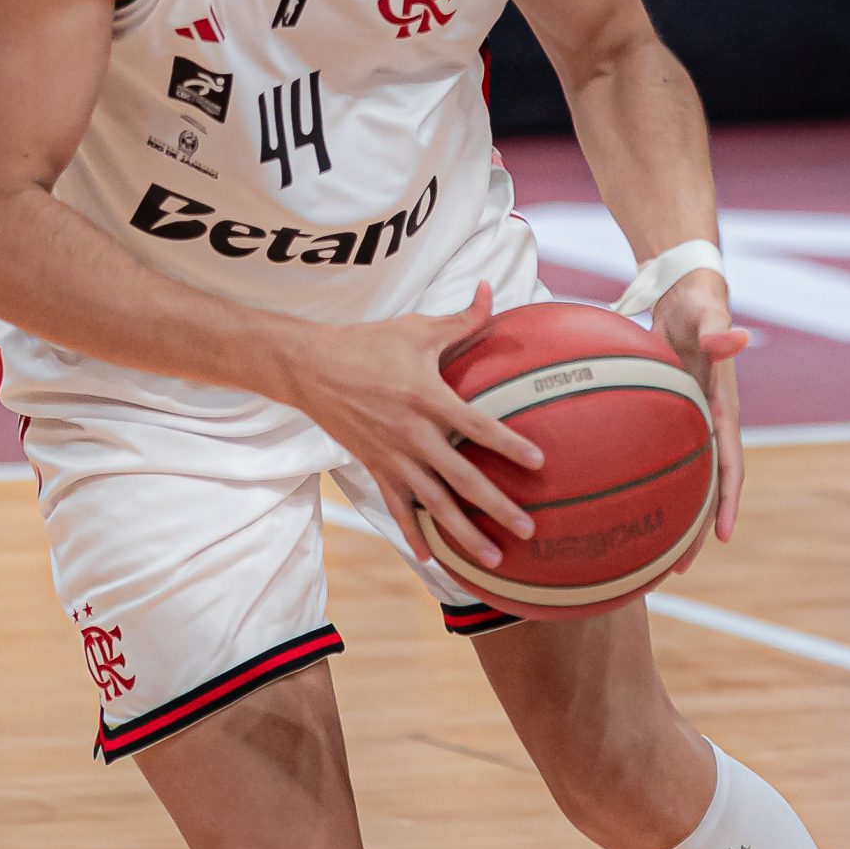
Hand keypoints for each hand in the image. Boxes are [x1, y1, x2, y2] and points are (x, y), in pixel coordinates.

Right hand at [274, 284, 542, 572]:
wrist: (310, 368)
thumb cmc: (367, 344)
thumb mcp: (416, 328)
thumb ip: (462, 320)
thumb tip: (492, 290)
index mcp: (428, 398)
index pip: (477, 427)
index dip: (509, 445)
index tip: (539, 463)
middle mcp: (412, 435)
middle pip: (462, 478)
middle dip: (497, 506)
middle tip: (528, 529)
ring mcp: (392, 457)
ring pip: (434, 504)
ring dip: (464, 534)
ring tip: (492, 557)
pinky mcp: (374, 468)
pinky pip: (398, 508)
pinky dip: (414, 534)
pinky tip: (434, 558)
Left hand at [653, 268, 748, 558]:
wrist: (687, 293)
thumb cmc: (698, 304)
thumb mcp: (707, 315)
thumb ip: (719, 330)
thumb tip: (737, 337)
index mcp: (724, 410)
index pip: (730, 464)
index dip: (726, 502)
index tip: (719, 537)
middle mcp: (709, 424)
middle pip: (704, 487)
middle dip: (693, 529)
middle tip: (676, 569)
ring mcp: (688, 424)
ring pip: (681, 480)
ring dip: (670, 517)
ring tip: (647, 555)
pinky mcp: (668, 419)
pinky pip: (658, 458)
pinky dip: (644, 483)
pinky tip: (613, 503)